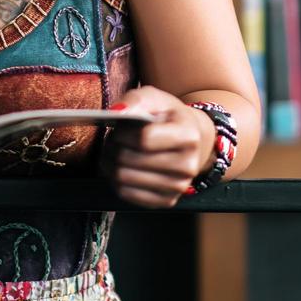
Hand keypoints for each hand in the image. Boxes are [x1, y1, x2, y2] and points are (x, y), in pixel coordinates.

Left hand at [99, 86, 215, 207]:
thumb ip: (135, 101)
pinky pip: (127, 194)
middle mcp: (187, 165)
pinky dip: (115, 180)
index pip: (143, 139)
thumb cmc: (168, 118)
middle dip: (112, 148)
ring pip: (124, 179)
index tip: (118, 128)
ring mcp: (178, 186)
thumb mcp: (155, 99)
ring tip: (114, 151)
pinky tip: (120, 167)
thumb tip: (117, 112)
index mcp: (188, 136)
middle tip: (112, 139)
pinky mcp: (166, 201)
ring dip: (110, 163)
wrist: (190, 141)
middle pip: (130, 160)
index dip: (123, 133)